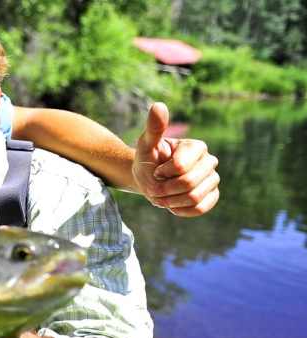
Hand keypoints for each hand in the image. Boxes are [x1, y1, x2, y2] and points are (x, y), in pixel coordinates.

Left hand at [133, 102, 219, 216]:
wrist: (150, 178)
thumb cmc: (148, 159)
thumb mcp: (145, 144)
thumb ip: (153, 128)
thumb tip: (158, 105)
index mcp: (197, 147)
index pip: (181, 167)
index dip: (162, 173)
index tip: (155, 170)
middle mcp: (209, 161)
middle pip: (188, 184)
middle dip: (165, 190)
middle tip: (154, 188)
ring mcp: (213, 179)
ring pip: (195, 197)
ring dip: (171, 201)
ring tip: (162, 196)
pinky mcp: (212, 195)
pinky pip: (202, 208)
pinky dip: (182, 210)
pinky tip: (172, 204)